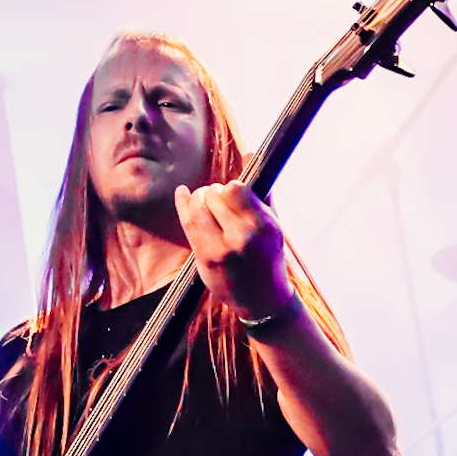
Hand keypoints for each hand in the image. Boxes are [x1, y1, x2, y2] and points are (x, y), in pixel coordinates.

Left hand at [175, 182, 294, 322]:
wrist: (263, 300)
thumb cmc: (269, 258)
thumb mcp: (273, 227)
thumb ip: (260, 193)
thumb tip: (248, 155)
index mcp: (264, 226)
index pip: (236, 189)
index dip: (231, 187)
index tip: (232, 193)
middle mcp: (243, 237)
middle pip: (215, 195)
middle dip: (213, 192)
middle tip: (216, 198)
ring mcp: (221, 249)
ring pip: (198, 206)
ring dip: (199, 198)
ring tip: (205, 201)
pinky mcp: (204, 258)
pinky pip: (188, 223)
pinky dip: (183, 204)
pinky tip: (182, 194)